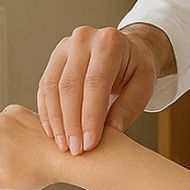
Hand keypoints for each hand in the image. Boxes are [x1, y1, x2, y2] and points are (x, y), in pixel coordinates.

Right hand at [37, 24, 166, 154]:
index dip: (90, 116)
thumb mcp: (144, 84)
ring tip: (64, 145)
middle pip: (70, 86)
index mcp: (109, 42)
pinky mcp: (54, 58)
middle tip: (75, 150)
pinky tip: (53, 132)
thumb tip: (112, 131)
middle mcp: (84, 39)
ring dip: (56, 120)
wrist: (127, 49)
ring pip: (53, 87)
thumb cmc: (137, 68)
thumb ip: (130, 106)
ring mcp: (65, 47)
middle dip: (71, 122)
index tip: (89, 144)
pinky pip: (45, 87)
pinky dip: (47, 111)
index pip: (95, 83)